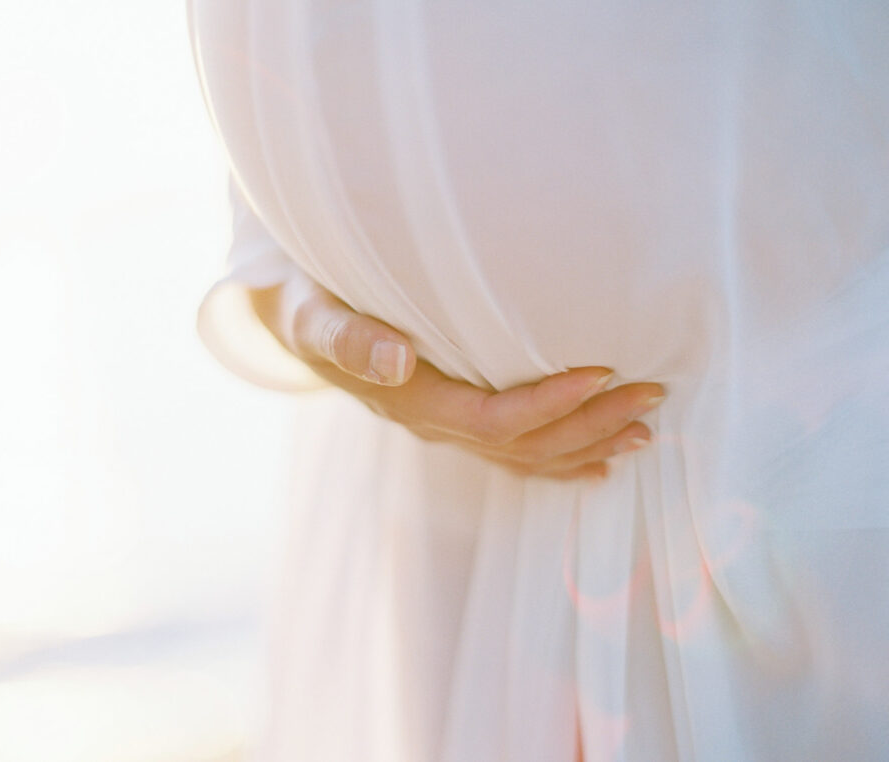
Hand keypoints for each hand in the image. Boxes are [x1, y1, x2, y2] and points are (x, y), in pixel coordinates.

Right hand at [250, 271, 664, 479]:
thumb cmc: (311, 306)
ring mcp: (446, 429)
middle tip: (651, 395)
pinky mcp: (456, 419)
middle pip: (525, 445)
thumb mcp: (315, 316)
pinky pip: (515, 455)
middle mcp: (435, 426)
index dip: (550, 404)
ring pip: (527, 456)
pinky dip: (562, 460)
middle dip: (589, 425)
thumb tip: (395, 360)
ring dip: (587, 445)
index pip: (494, 420)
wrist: (300, 322)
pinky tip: (600, 462)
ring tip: (644, 431)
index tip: (603, 372)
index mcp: (411, 402)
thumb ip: (348, 338)